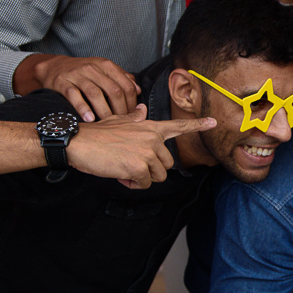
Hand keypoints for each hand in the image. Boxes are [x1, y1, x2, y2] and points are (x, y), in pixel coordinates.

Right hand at [28, 54, 140, 121]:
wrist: (54, 67)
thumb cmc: (84, 72)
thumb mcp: (104, 70)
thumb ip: (122, 78)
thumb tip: (138, 90)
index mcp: (106, 65)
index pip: (126, 85)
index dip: (131, 102)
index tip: (132, 115)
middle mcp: (93, 68)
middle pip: (113, 90)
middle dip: (120, 109)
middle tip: (121, 123)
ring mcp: (77, 75)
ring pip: (95, 94)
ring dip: (104, 111)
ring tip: (107, 124)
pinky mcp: (63, 82)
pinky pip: (74, 95)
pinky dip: (83, 108)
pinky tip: (89, 119)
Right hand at [68, 104, 216, 187]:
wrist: (79, 142)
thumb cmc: (96, 134)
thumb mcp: (118, 121)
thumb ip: (134, 118)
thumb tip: (142, 109)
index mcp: (149, 126)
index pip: (178, 126)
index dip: (198, 125)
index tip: (214, 122)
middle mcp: (152, 138)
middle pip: (167, 164)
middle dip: (151, 169)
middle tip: (130, 164)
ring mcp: (147, 151)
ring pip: (157, 176)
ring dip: (141, 178)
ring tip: (124, 168)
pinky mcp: (140, 166)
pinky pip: (144, 184)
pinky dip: (132, 184)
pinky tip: (120, 174)